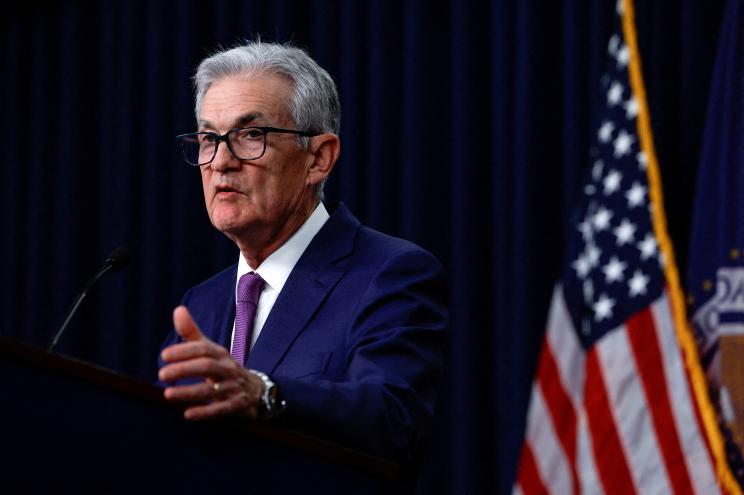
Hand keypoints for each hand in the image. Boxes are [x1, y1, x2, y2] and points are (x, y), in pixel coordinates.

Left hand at [158, 305, 263, 419]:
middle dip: (184, 369)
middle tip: (162, 374)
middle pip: (207, 366)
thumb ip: (192, 333)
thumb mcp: (211, 350)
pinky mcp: (236, 406)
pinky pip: (221, 409)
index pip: (203, 349)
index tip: (164, 355)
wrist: (256, 390)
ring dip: (189, 392)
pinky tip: (187, 414)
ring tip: (167, 394)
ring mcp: (233, 388)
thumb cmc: (224, 368)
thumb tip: (178, 309)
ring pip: (211, 390)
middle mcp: (227, 369)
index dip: (184, 351)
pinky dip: (205, 412)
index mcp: (220, 354)